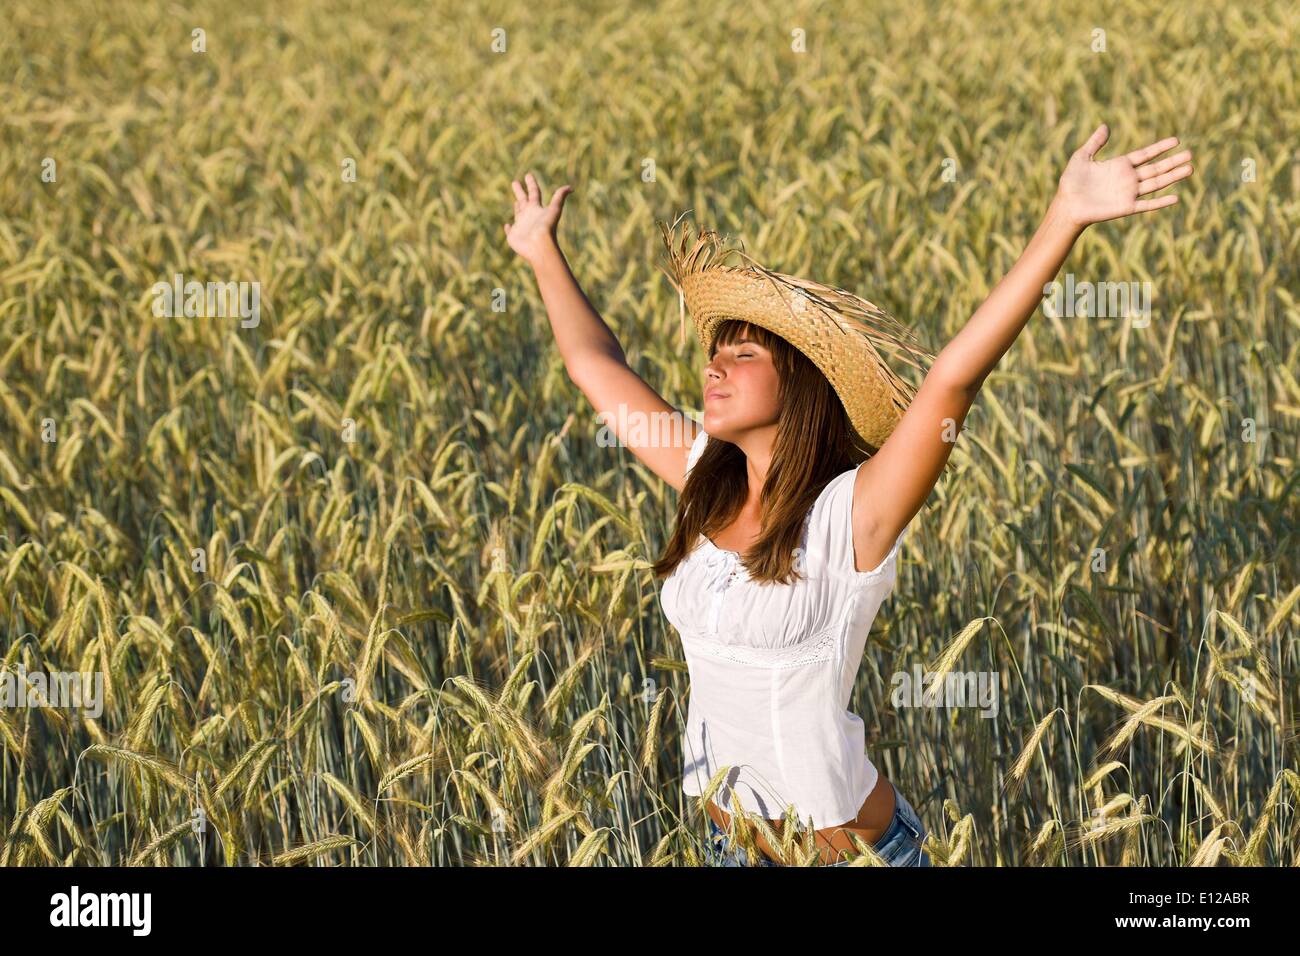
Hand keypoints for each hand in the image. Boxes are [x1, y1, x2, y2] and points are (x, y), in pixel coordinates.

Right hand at [505, 171, 573, 264]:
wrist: (539, 247)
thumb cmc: (546, 228)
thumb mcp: (554, 210)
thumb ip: (560, 197)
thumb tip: (571, 187)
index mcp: (537, 208)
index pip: (534, 193)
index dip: (531, 183)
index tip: (528, 175)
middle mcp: (529, 216)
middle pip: (524, 200)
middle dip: (519, 191)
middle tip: (515, 182)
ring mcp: (521, 226)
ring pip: (518, 214)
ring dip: (517, 207)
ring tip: (516, 202)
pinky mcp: (513, 235)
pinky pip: (510, 230)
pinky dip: (508, 228)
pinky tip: (507, 226)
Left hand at [1054, 124, 1192, 228]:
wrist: (1066, 205)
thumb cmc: (1071, 182)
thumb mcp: (1082, 157)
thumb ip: (1095, 143)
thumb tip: (1105, 126)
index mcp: (1120, 166)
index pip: (1145, 154)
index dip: (1160, 148)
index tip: (1176, 140)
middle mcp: (1128, 179)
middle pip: (1156, 168)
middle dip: (1173, 162)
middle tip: (1191, 154)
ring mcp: (1128, 194)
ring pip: (1156, 183)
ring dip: (1173, 177)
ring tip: (1190, 169)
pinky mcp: (1126, 208)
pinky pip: (1147, 205)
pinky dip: (1161, 202)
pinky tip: (1175, 197)